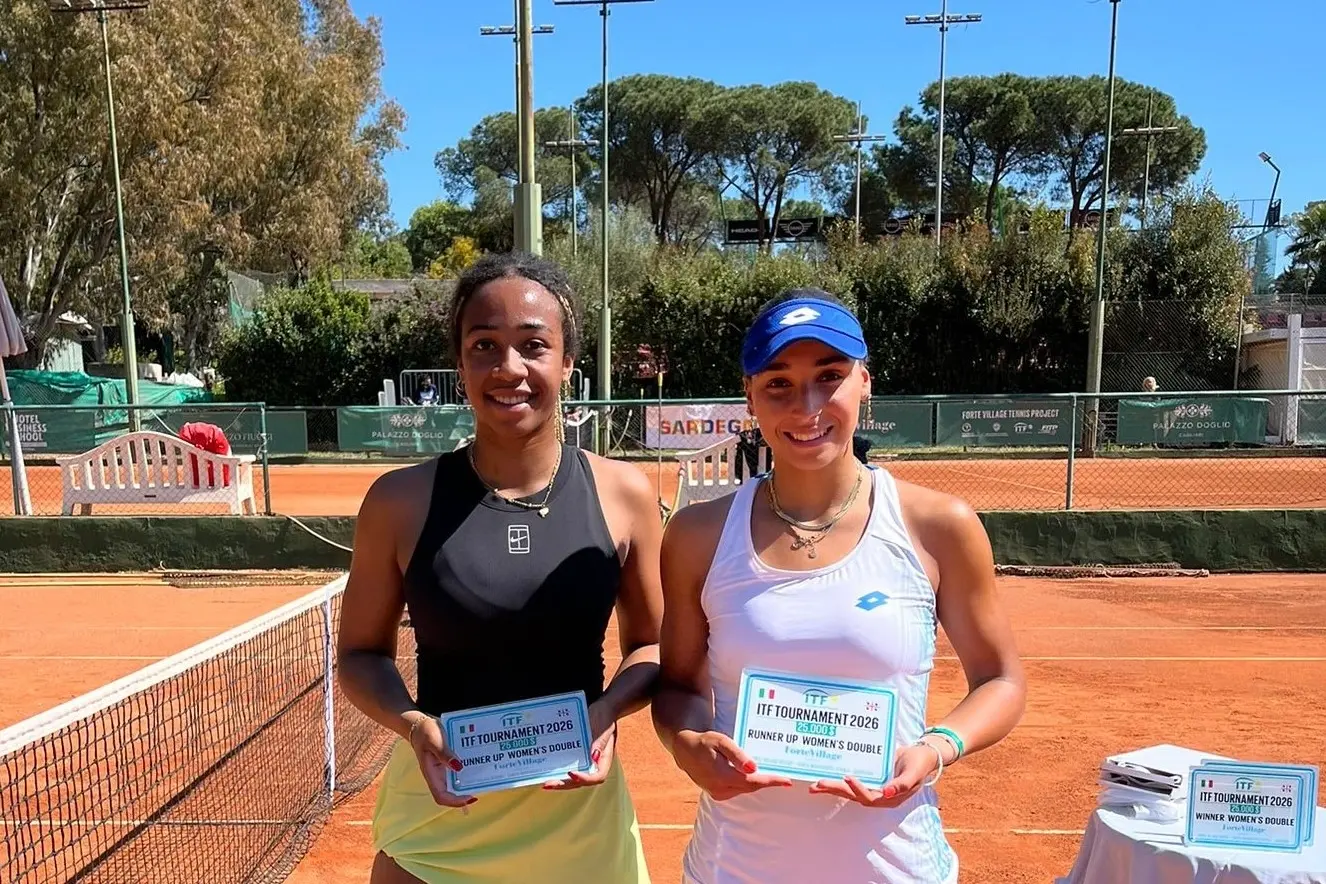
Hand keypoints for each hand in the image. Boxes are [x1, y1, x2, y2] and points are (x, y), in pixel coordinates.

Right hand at [406, 713, 476, 807]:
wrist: (421, 725)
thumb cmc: (425, 733)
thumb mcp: (434, 741)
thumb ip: (445, 754)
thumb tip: (458, 767)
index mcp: (431, 774)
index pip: (441, 796)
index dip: (455, 801)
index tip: (470, 797)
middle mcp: (437, 776)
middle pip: (450, 794)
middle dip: (465, 795)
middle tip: (481, 788)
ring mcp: (443, 770)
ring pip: (455, 784)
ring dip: (468, 784)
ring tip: (482, 779)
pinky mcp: (448, 763)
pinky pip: (458, 772)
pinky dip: (467, 772)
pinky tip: (478, 766)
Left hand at [543, 698, 616, 790]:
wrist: (602, 707)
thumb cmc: (604, 716)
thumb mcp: (602, 726)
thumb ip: (599, 742)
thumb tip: (593, 756)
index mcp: (604, 758)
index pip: (597, 776)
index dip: (585, 778)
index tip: (571, 773)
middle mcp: (595, 763)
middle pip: (582, 781)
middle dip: (565, 784)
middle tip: (548, 784)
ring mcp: (586, 760)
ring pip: (574, 777)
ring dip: (560, 781)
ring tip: (545, 783)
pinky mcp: (578, 755)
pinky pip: (569, 766)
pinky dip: (559, 771)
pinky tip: (547, 770)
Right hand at [671, 729, 793, 800]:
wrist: (685, 751)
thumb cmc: (705, 742)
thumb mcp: (721, 742)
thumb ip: (737, 756)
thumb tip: (754, 768)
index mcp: (723, 776)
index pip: (753, 782)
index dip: (771, 782)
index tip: (787, 781)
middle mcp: (721, 789)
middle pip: (751, 787)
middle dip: (767, 782)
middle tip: (784, 776)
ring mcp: (718, 794)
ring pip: (745, 789)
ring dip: (757, 782)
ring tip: (772, 774)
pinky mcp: (717, 794)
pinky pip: (738, 789)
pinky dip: (747, 783)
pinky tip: (752, 775)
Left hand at [808, 743, 939, 806]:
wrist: (921, 755)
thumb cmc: (919, 764)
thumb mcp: (914, 773)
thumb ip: (902, 784)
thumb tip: (887, 793)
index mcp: (890, 798)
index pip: (870, 798)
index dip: (858, 789)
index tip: (848, 777)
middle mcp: (879, 795)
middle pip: (854, 795)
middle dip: (835, 790)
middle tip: (818, 784)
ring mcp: (873, 787)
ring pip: (849, 791)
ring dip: (832, 788)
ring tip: (814, 785)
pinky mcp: (868, 778)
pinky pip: (851, 780)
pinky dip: (838, 779)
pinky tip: (824, 775)